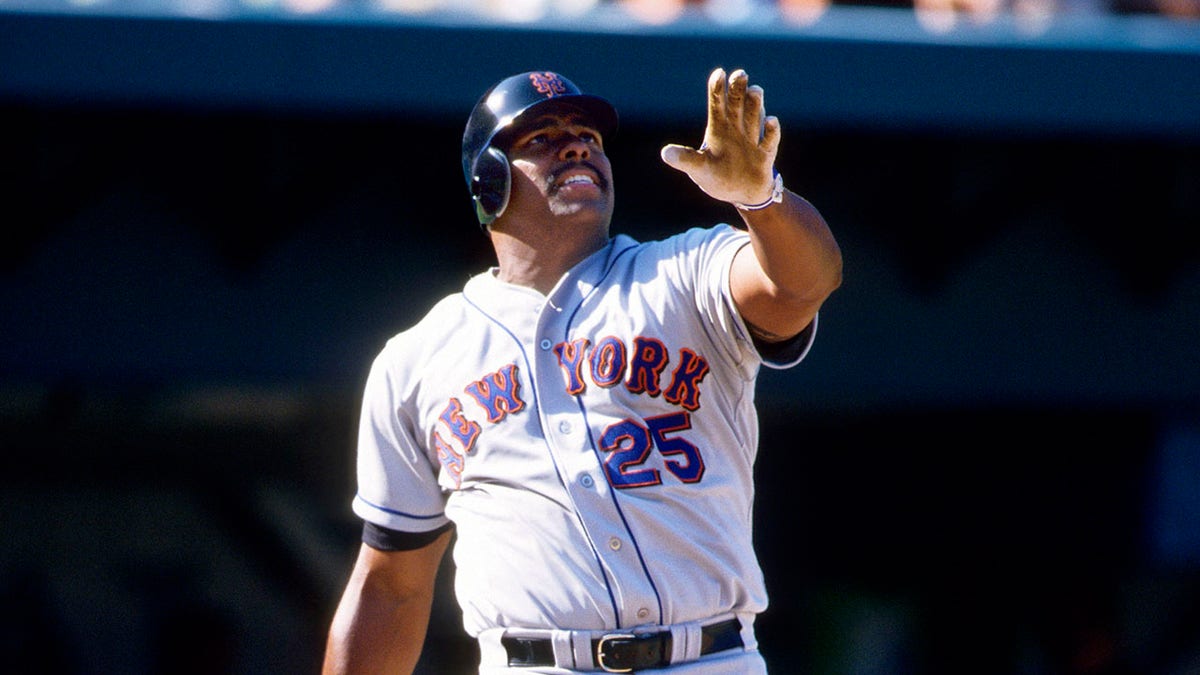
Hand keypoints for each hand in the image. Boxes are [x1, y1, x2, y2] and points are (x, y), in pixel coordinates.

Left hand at [660, 68, 780, 206]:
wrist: (741, 193)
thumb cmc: (717, 175)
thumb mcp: (698, 168)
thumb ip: (685, 159)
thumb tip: (664, 154)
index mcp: (719, 126)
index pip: (718, 102)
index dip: (718, 88)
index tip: (719, 73)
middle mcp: (737, 127)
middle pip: (738, 103)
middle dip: (738, 88)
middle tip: (740, 74)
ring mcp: (752, 138)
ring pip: (755, 116)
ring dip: (755, 104)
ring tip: (754, 90)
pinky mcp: (766, 153)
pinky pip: (770, 140)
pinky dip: (771, 131)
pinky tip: (770, 121)